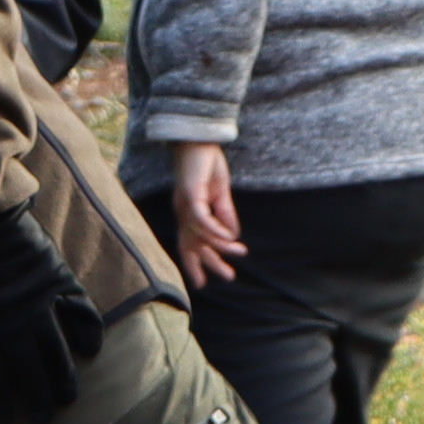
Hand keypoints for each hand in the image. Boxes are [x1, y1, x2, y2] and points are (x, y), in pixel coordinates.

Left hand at [0, 208, 106, 423]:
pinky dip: (89, 332)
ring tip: (67, 400)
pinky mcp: (59, 282)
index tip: (4, 420)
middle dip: (36, 400)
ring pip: (57, 351)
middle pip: (29, 371)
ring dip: (63, 378)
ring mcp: (40, 304)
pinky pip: (81, 313)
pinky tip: (92, 352)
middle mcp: (13, 324)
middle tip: (43, 422)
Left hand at [158, 139, 246, 287]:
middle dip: (207, 264)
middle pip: (191, 245)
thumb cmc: (206, 164)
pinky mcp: (190, 194)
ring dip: (220, 246)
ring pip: (200, 234)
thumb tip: (233, 235)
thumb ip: (225, 214)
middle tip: (228, 277)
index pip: (190, 244)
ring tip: (240, 252)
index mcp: (188, 213)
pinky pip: (201, 219)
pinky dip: (215, 229)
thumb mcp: (220, 193)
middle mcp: (183, 212)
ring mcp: (184, 204)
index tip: (204, 283)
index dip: (195, 263)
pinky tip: (229, 236)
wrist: (199, 140)